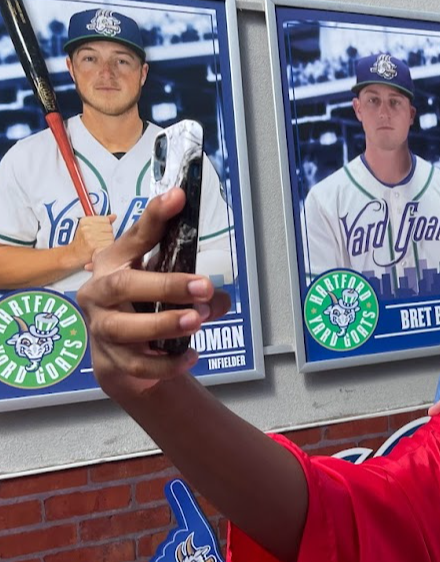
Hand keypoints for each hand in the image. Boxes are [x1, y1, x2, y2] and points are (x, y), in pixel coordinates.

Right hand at [69, 214, 116, 266]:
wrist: (73, 254)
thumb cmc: (82, 241)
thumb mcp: (88, 227)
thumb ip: (102, 221)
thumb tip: (113, 216)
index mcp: (85, 221)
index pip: (106, 220)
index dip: (105, 227)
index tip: (99, 231)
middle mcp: (86, 228)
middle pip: (109, 228)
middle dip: (107, 234)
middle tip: (99, 239)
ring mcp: (90, 237)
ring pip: (111, 236)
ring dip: (108, 241)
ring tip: (99, 244)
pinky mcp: (93, 246)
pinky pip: (109, 244)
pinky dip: (107, 247)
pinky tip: (100, 249)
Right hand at [77, 188, 229, 400]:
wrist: (117, 349)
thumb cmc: (141, 301)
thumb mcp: (162, 279)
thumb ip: (193, 282)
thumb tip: (217, 296)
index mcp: (113, 262)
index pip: (136, 235)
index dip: (156, 216)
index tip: (179, 197)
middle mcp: (99, 292)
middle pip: (123, 285)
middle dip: (165, 285)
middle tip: (203, 286)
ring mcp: (101, 327)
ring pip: (125, 329)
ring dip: (163, 324)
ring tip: (196, 321)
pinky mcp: (110, 359)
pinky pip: (137, 365)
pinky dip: (164, 364)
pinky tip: (190, 356)